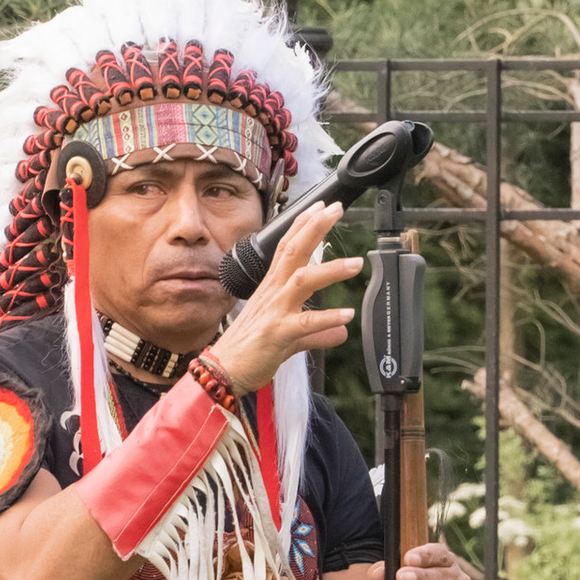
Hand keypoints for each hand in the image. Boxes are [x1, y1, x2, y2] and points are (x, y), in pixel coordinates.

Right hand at [206, 199, 354, 396]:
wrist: (223, 372)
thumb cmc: (250, 350)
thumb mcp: (289, 337)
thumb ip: (317, 332)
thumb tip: (341, 331)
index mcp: (272, 288)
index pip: (287, 247)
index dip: (303, 226)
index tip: (321, 207)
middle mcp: (273, 293)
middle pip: (294, 252)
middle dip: (315, 228)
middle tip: (335, 210)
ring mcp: (275, 312)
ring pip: (302, 281)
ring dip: (330, 270)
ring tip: (356, 264)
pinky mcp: (278, 334)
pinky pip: (306, 324)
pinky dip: (327, 318)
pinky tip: (347, 315)